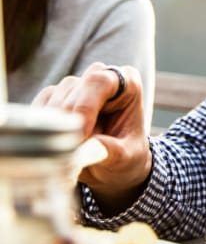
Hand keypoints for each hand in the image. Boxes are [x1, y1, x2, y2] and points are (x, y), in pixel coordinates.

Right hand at [33, 62, 152, 213]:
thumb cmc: (125, 157)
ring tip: (68, 152)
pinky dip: (41, 129)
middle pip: (73, 87)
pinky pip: (39, 109)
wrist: (112, 167)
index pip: (100, 81)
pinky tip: (52, 146)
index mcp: (128, 82)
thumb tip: (90, 146)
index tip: (81, 136)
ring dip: (55, 128)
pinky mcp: (54, 99)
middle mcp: (101, 77)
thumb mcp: (127, 158)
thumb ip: (113, 151)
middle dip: (67, 121)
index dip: (85, 107)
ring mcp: (76, 86)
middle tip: (69, 151)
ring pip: (54, 98)